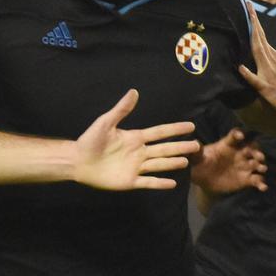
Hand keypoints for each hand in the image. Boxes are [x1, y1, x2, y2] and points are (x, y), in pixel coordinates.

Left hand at [72, 89, 199, 190]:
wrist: (77, 161)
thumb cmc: (90, 140)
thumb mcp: (106, 122)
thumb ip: (121, 110)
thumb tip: (134, 91)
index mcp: (135, 138)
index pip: (160, 132)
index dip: (175, 129)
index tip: (190, 126)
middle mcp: (139, 152)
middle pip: (164, 149)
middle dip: (180, 147)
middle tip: (197, 145)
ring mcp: (136, 167)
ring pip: (159, 165)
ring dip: (173, 163)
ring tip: (188, 161)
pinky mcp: (130, 181)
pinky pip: (148, 182)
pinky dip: (160, 183)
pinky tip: (173, 182)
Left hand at [191, 129, 266, 194]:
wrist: (203, 180)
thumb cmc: (200, 164)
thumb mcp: (196, 158)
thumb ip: (196, 152)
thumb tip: (194, 144)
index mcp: (227, 145)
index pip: (234, 137)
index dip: (237, 134)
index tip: (240, 136)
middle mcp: (239, 154)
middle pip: (251, 149)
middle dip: (257, 151)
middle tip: (258, 156)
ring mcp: (244, 166)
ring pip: (257, 163)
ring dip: (261, 165)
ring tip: (261, 168)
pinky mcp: (246, 179)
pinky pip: (256, 180)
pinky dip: (261, 183)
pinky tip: (263, 187)